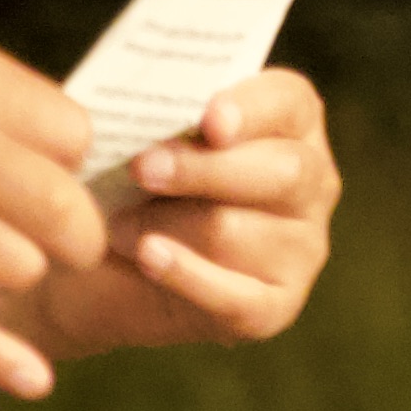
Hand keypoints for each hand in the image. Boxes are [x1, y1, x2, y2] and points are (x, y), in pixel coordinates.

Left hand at [0, 72, 340, 362]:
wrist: (99, 264)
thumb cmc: (131, 178)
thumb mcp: (143, 134)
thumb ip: (161, 116)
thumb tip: (153, 117)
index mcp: (290, 121)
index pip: (287, 102)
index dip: (251, 109)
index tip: (208, 119)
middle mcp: (311, 183)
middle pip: (280, 172)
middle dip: (204, 169)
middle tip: (142, 168)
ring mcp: (302, 249)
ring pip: (237, 232)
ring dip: (166, 225)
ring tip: (119, 225)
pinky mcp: (276, 307)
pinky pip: (234, 296)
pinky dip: (185, 275)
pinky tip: (149, 256)